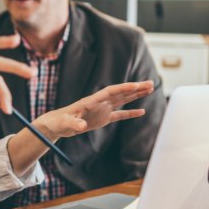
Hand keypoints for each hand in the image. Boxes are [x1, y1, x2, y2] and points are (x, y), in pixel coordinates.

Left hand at [34, 81, 154, 139]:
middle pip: (120, 93)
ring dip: (136, 95)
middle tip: (151, 83)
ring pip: (123, 100)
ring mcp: (102, 109)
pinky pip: (120, 114)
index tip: (136, 85)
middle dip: (135, 88)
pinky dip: (130, 113)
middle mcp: (99, 102)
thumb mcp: (65, 123)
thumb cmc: (59, 121)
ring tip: (150, 89)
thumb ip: (74, 123)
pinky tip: (142, 111)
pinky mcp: (103, 118)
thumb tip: (81, 126)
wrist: (57, 124)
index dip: (123, 88)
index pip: (110, 92)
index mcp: (91, 101)